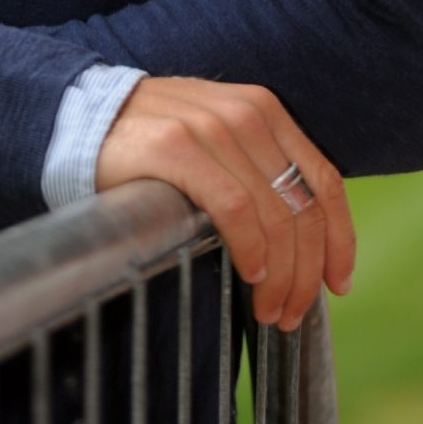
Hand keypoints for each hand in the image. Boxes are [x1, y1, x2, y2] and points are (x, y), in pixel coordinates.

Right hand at [96, 77, 354, 331]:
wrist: (83, 118)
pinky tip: (250, 276)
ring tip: (270, 311)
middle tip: (292, 314)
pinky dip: (251, 248)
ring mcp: (210, 126)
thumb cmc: (155, 144)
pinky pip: (233, 207)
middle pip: (301, 207)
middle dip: (305, 272)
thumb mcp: (218, 142)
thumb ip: (258, 170)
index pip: (324, 180)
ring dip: (281, 275)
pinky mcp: (175, 146)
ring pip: (273, 214)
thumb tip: (305, 242)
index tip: (338, 284)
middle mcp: (246, 112)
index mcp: (264, 109)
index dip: (339, 238)